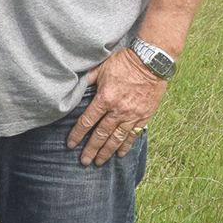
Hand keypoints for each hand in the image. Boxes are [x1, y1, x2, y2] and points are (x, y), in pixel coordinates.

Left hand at [67, 48, 168, 165]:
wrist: (152, 61)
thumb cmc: (125, 61)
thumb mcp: (102, 67)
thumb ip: (89, 80)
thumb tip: (76, 87)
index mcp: (105, 98)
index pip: (87, 121)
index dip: (77, 134)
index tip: (71, 145)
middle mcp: (118, 110)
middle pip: (101, 135)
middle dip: (91, 149)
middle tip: (84, 161)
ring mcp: (132, 115)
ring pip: (117, 138)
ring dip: (107, 152)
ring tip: (99, 162)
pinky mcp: (144, 116)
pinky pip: (133, 134)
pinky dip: (126, 145)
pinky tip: (120, 154)